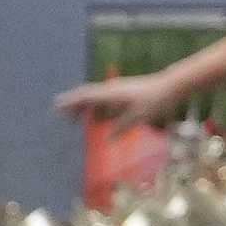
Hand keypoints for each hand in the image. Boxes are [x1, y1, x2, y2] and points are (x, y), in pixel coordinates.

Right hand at [57, 72, 176, 133]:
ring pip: (94, 98)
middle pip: (86, 96)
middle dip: (72, 105)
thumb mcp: (137, 118)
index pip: (85, 97)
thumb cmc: (153, 102)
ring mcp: (117, 89)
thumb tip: (107, 139)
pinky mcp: (123, 91)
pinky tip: (97, 118)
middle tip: (61, 115)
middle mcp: (111, 89)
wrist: (169, 86)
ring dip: (84, 108)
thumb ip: (121, 128)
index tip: (56, 106)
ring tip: (76, 120)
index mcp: (111, 94)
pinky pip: (104, 99)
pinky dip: (96, 108)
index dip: (69, 102)